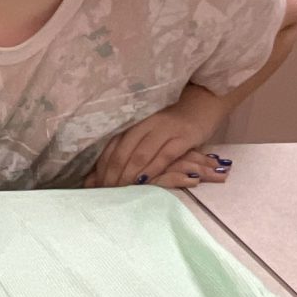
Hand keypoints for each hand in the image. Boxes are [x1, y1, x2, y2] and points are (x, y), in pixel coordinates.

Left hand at [84, 85, 227, 187]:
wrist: (203, 104)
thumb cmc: (170, 124)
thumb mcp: (148, 132)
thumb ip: (130, 148)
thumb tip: (104, 172)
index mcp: (133, 123)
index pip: (112, 146)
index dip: (102, 166)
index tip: (94, 184)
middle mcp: (146, 124)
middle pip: (122, 152)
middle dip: (112, 174)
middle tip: (106, 191)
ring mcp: (165, 129)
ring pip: (140, 154)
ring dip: (129, 175)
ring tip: (121, 191)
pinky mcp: (184, 136)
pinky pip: (165, 156)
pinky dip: (152, 170)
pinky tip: (144, 182)